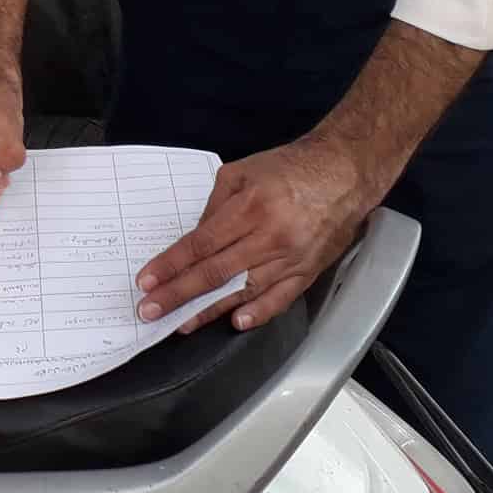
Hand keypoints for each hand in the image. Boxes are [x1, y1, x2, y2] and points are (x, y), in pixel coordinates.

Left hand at [136, 134, 374, 333]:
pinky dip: (259, 313)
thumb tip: (195, 240)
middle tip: (151, 311)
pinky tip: (236, 323)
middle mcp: (270, 237)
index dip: (171, 265)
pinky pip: (282, 298)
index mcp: (250, 208)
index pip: (201, 244)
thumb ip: (214, 207)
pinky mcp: (309, 271)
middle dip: (179, 295)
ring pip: (244, 291)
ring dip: (210, 311)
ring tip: (182, 324)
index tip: (147, 281)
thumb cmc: (290, 168)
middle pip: (216, 273)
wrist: (345, 171)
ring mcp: (291, 257)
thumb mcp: (240, 173)